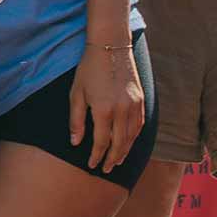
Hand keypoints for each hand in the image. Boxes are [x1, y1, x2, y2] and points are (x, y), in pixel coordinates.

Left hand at [71, 40, 145, 173]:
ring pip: (132, 136)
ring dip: (125, 151)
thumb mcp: (76, 93)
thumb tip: (75, 143)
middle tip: (107, 170)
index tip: (92, 165)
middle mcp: (122, 110)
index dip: (97, 156)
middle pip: (119, 143)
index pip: (102, 142)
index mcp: (104, 110)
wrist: (111, 47)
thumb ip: (76, 120)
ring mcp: (134, 105)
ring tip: (118, 161)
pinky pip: (139, 125)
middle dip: (112, 158)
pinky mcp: (141, 99)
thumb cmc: (89, 69)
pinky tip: (128, 143)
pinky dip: (134, 137)